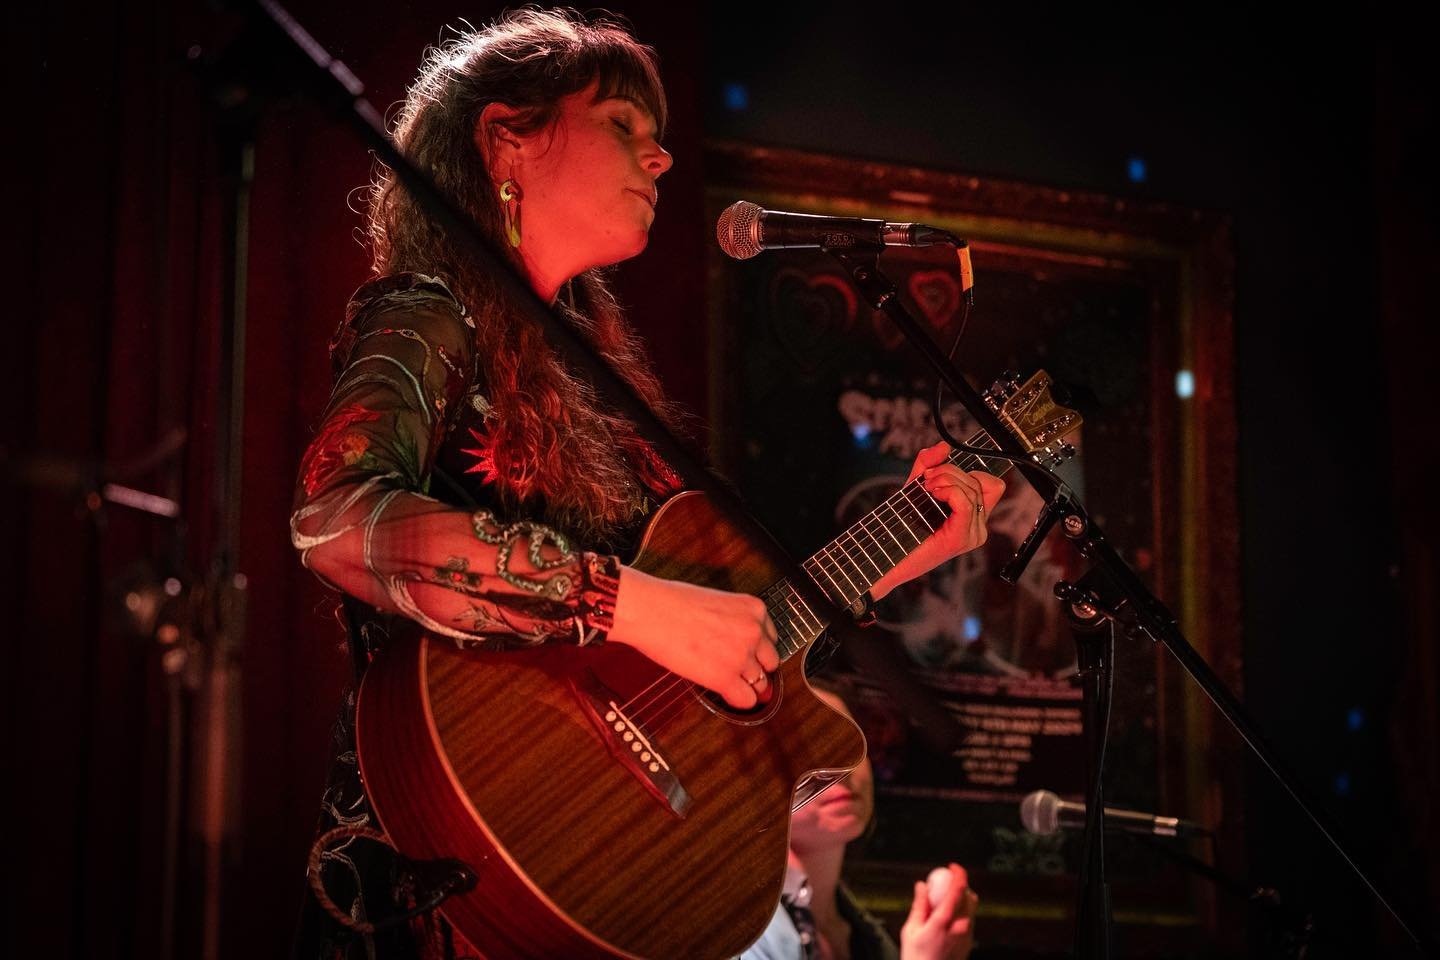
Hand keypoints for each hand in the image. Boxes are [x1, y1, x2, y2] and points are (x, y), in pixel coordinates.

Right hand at [608, 565, 779, 708]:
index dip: (756, 648)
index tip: (743, 653)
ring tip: (722, 678)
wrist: (652, 611)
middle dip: (754, 667)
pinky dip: (737, 700)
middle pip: (770, 663)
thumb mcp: (717, 602)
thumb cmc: (672, 603)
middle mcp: (754, 632)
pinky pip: (746, 700)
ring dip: (744, 684)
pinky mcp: (725, 677)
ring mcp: (742, 656)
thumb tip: (735, 643)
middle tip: (733, 668)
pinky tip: (723, 691)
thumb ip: (734, 621)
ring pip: (760, 684)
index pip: (771, 638)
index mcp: (754, 609)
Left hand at [871, 443, 1005, 600]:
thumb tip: (944, 446)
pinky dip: (949, 491)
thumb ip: (928, 465)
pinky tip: (933, 494)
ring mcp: (972, 535)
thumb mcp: (915, 488)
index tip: (940, 476)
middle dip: (949, 472)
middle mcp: (978, 528)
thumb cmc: (900, 528)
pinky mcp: (960, 539)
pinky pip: (966, 503)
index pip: (992, 485)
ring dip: (945, 480)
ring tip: (926, 489)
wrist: (885, 558)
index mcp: (973, 519)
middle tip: (926, 481)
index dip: (969, 472)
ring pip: (971, 490)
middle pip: (978, 483)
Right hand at [900, 863, 977, 959]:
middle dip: (959, 885)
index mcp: (944, 921)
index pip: (957, 889)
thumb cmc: (917, 958)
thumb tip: (922, 886)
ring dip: (962, 898)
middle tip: (946, 882)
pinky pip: (969, 919)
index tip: (952, 867)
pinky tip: (947, 916)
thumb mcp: (911, 929)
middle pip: (968, 896)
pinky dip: (962, 911)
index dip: (958, 873)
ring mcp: (966, 935)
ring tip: (943, 901)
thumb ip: (920, 905)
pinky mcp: (968, 942)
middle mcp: (960, 926)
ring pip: (971, 908)